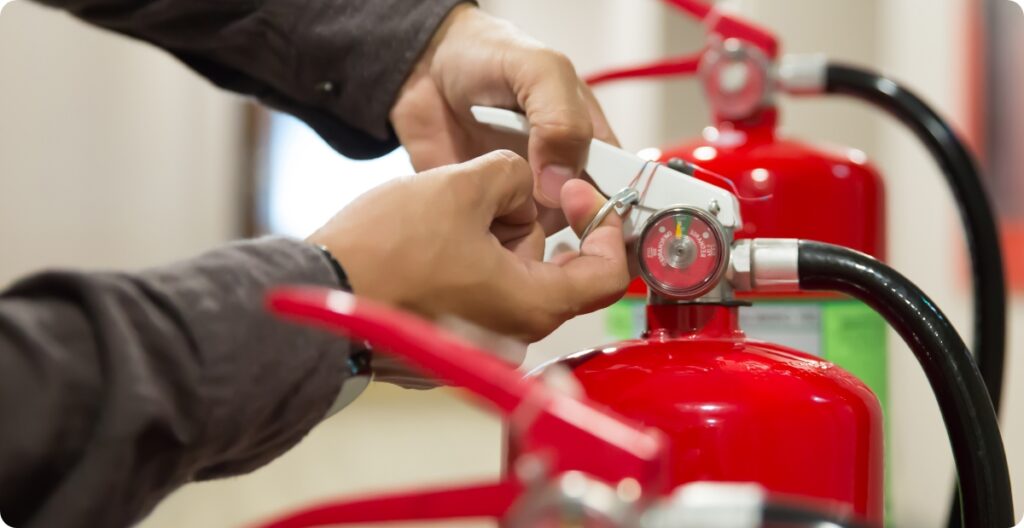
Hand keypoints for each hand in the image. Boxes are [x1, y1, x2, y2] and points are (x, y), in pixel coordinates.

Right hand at [307, 150, 628, 344]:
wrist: (316, 295)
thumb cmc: (383, 253)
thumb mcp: (460, 187)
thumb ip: (512, 176)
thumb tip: (520, 185)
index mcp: (532, 306)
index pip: (607, 273)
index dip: (600, 223)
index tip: (575, 192)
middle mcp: (514, 337)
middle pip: (550, 267)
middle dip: (523, 222)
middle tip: (485, 194)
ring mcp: (479, 344)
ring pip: (511, 275)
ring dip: (490, 238)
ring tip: (442, 218)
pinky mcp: (450, 343)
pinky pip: (480, 293)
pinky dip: (468, 262)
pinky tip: (430, 243)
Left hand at [390, 4, 617, 231]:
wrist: (424, 67)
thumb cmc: (489, 56)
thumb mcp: (538, 70)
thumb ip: (560, 119)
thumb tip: (560, 184)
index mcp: (589, 146)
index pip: (618, 194)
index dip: (614, 218)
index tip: (596, 233)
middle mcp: (562, 179)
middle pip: (582, 229)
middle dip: (569, 242)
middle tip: (537, 230)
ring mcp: (524, 199)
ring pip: (539, 244)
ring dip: (526, 245)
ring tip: (501, 227)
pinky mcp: (486, 214)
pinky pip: (496, 244)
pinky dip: (491, 246)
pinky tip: (478, 234)